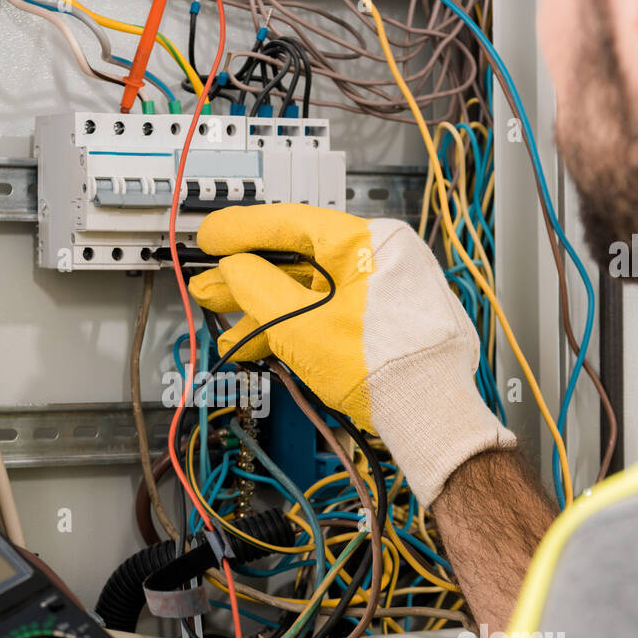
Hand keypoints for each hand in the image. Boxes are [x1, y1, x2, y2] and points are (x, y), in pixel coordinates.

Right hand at [189, 203, 513, 502]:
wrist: (428, 414)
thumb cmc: (382, 367)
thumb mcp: (300, 324)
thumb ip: (257, 288)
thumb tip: (232, 269)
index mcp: (368, 242)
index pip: (291, 223)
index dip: (241, 231)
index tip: (210, 237)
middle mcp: (380, 258)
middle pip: (297, 261)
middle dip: (247, 280)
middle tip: (209, 288)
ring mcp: (384, 290)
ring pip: (310, 292)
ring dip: (265, 310)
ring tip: (227, 327)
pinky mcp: (384, 321)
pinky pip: (329, 312)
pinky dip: (295, 326)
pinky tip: (262, 343)